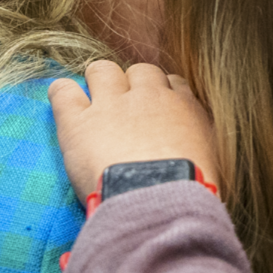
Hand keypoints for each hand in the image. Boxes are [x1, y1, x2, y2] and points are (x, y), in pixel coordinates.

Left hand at [49, 61, 219, 199]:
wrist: (160, 201)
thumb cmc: (191, 191)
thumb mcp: (212, 161)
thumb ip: (202, 144)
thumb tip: (197, 150)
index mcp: (184, 108)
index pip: (172, 83)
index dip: (161, 94)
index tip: (156, 111)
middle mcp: (149, 97)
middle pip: (140, 71)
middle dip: (132, 85)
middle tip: (126, 110)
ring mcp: (112, 106)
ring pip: (103, 70)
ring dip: (99, 81)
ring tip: (94, 101)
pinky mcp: (79, 122)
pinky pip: (64, 91)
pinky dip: (61, 93)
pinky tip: (62, 98)